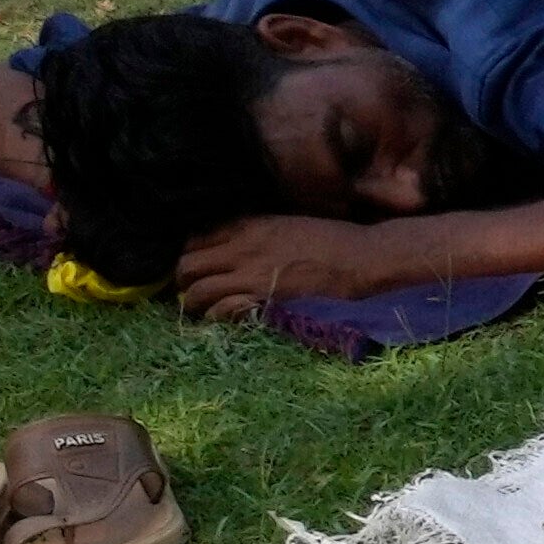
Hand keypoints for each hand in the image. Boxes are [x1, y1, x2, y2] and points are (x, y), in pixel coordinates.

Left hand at [165, 213, 384, 314]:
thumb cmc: (332, 239)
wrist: (360, 257)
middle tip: (189, 290)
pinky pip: (221, 309)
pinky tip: (221, 319)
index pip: (195, 239)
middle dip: (183, 280)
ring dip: (192, 302)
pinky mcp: (263, 298)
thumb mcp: (285, 223)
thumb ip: (256, 232)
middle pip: (187, 264)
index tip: (196, 266)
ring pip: (196, 290)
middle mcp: (240, 248)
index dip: (189, 254)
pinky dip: (215, 316)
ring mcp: (249, 274)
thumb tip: (236, 243)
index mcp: (246, 225)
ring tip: (197, 310)